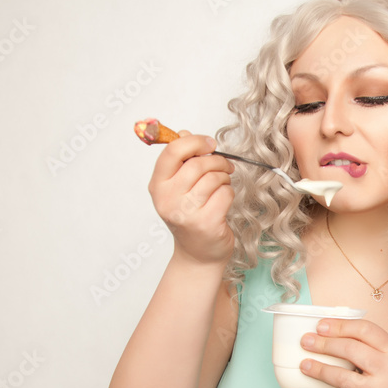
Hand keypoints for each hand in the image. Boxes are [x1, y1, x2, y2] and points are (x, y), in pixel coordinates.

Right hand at [147, 131, 235, 265]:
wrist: (198, 254)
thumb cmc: (190, 217)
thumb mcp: (178, 188)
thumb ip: (180, 160)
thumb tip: (184, 133)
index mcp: (158, 185)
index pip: (173, 151)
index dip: (195, 142)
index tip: (209, 143)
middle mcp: (168, 199)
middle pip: (198, 164)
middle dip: (217, 161)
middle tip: (225, 166)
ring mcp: (186, 213)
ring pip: (214, 178)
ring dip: (224, 178)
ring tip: (222, 185)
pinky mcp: (206, 222)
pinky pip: (225, 193)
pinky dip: (229, 194)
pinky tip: (223, 202)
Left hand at [299, 318, 387, 387]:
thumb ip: (370, 349)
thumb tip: (331, 336)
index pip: (366, 330)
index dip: (340, 325)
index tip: (321, 325)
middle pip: (351, 349)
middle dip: (324, 344)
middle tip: (306, 341)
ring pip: (341, 377)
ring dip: (318, 370)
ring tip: (304, 364)